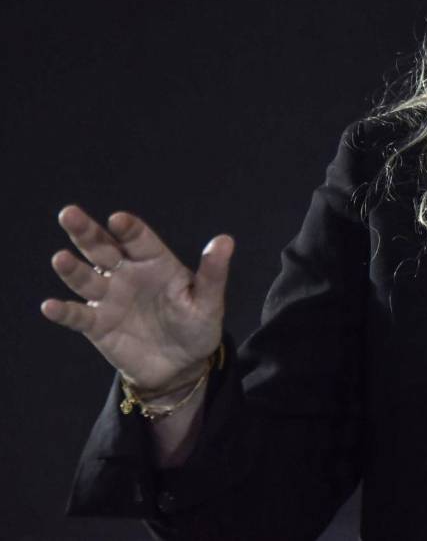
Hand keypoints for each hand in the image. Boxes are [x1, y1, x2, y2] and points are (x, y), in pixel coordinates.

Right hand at [40, 205, 233, 390]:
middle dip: (87, 232)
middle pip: (103, 248)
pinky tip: (50, 306)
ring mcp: (110, 298)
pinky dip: (64, 312)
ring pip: (86, 278)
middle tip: (69, 213)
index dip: (129, 228)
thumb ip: (212, 272)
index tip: (118, 218)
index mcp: (156, 262)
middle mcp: (128, 273)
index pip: (140, 239)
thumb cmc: (197, 324)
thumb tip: (225, 240)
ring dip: (72, 269)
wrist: (181, 364)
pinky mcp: (98, 325)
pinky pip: (78, 316)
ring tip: (60, 258)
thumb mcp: (209, 301)